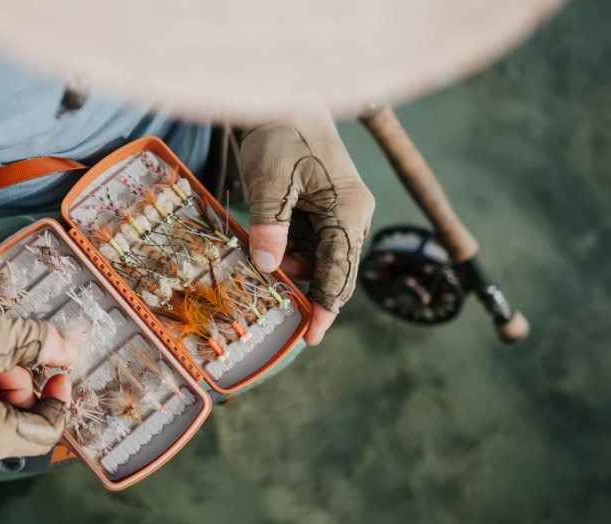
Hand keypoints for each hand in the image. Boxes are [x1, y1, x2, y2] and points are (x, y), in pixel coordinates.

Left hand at [240, 102, 374, 344]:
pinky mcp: (325, 209)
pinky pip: (309, 242)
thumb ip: (270, 224)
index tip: (312, 336)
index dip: (325, 308)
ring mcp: (340, 212)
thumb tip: (270, 267)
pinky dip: (287, 250)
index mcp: (348, 210)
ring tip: (258, 261)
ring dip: (289, 267)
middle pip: (333, 270)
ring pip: (318, 259)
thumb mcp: (269, 181)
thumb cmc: (281, 134)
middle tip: (273, 309)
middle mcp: (352, 215)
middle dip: (304, 291)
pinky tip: (264, 246)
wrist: (287, 100)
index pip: (339, 270)